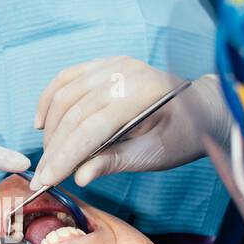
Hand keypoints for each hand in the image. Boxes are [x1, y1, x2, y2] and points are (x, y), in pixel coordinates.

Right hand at [32, 58, 230, 188]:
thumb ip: (115, 162)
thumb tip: (80, 177)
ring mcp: (114, 64)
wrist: (202, 108)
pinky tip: (42, 123)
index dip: (64, 156)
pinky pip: (67, 78)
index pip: (91, 129)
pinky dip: (49, 100)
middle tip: (42, 176)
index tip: (46, 180)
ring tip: (47, 157)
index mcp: (142, 96)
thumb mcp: (153, 156)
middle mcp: (125, 73)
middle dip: (54, 148)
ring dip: (50, 128)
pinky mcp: (106, 63)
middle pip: (74, 113)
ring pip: (65, 95)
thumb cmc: (181, 136)